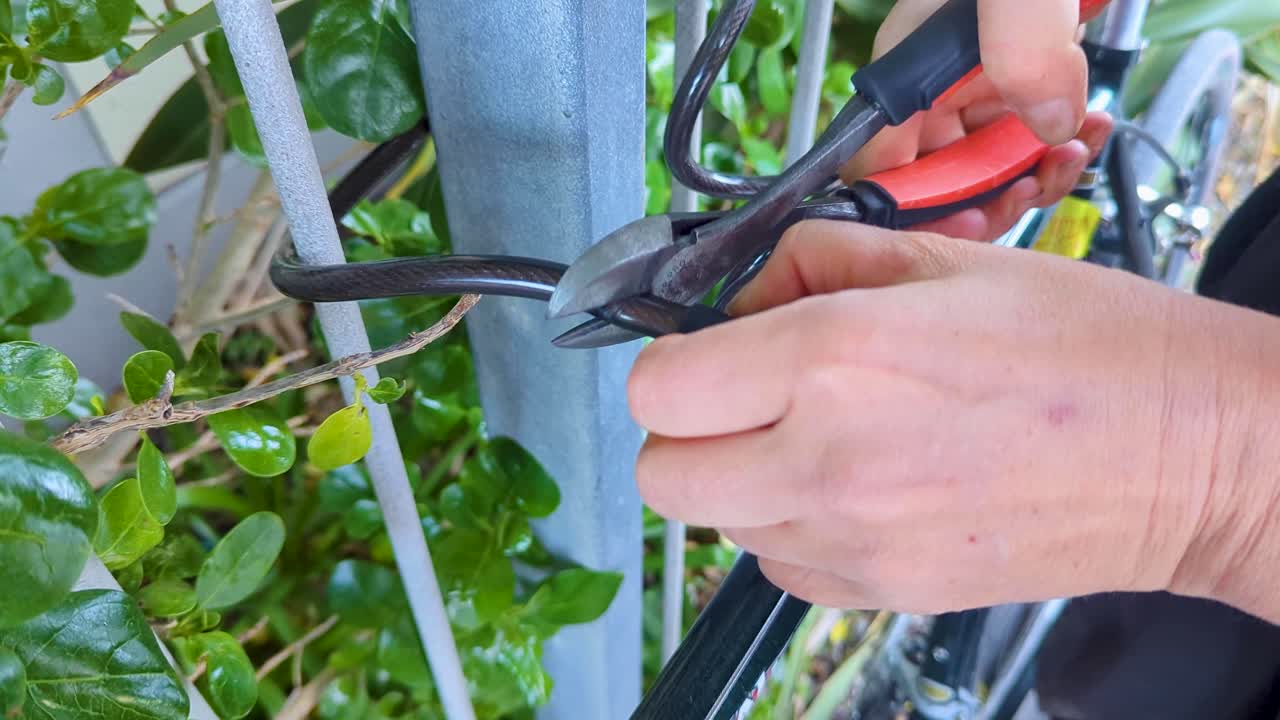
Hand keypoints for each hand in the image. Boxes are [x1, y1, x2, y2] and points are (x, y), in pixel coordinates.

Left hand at [628, 221, 1279, 616]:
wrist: (1189, 453)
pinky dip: (790, 528)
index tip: (704, 347)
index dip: (672, 359)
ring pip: (719, 525)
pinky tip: (853, 484)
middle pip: (664, 475)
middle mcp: (829, 461)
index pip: (659, 388)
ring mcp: (854, 541)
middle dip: (686, 428)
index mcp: (837, 361)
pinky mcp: (883, 592)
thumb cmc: (1086, 349)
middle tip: (740, 394)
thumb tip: (741, 292)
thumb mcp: (941, 259)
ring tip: (816, 434)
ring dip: (740, 477)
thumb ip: (812, 262)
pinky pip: (780, 566)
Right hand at [844, 0, 1110, 240]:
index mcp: (908, 63)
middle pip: (936, 176)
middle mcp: (933, 78)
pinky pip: (1028, 132)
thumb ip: (1022, 44)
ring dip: (1031, 174)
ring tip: (1071, 153)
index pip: (878, 167)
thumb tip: (1045, 122)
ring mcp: (977, 77)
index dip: (915, 210)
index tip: (968, 222)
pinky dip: (1059, 145)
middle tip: (1033, 187)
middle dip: (987, 198)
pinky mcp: (1022, 71)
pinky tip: (1085, 127)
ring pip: (986, 161)